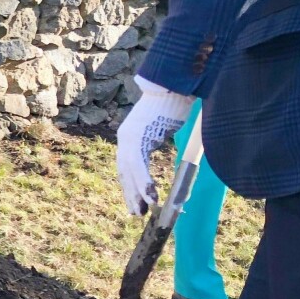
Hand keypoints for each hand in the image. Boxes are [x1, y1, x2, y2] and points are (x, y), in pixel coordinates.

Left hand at [116, 77, 194, 215]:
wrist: (173, 84)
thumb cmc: (174, 104)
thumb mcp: (163, 130)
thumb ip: (160, 145)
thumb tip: (174, 163)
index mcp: (131, 136)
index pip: (127, 167)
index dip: (131, 186)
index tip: (136, 202)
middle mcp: (126, 137)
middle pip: (125, 172)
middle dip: (131, 194)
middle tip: (138, 213)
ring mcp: (128, 136)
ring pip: (130, 171)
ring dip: (137, 193)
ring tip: (145, 211)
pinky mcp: (136, 136)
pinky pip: (138, 164)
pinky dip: (144, 182)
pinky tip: (151, 196)